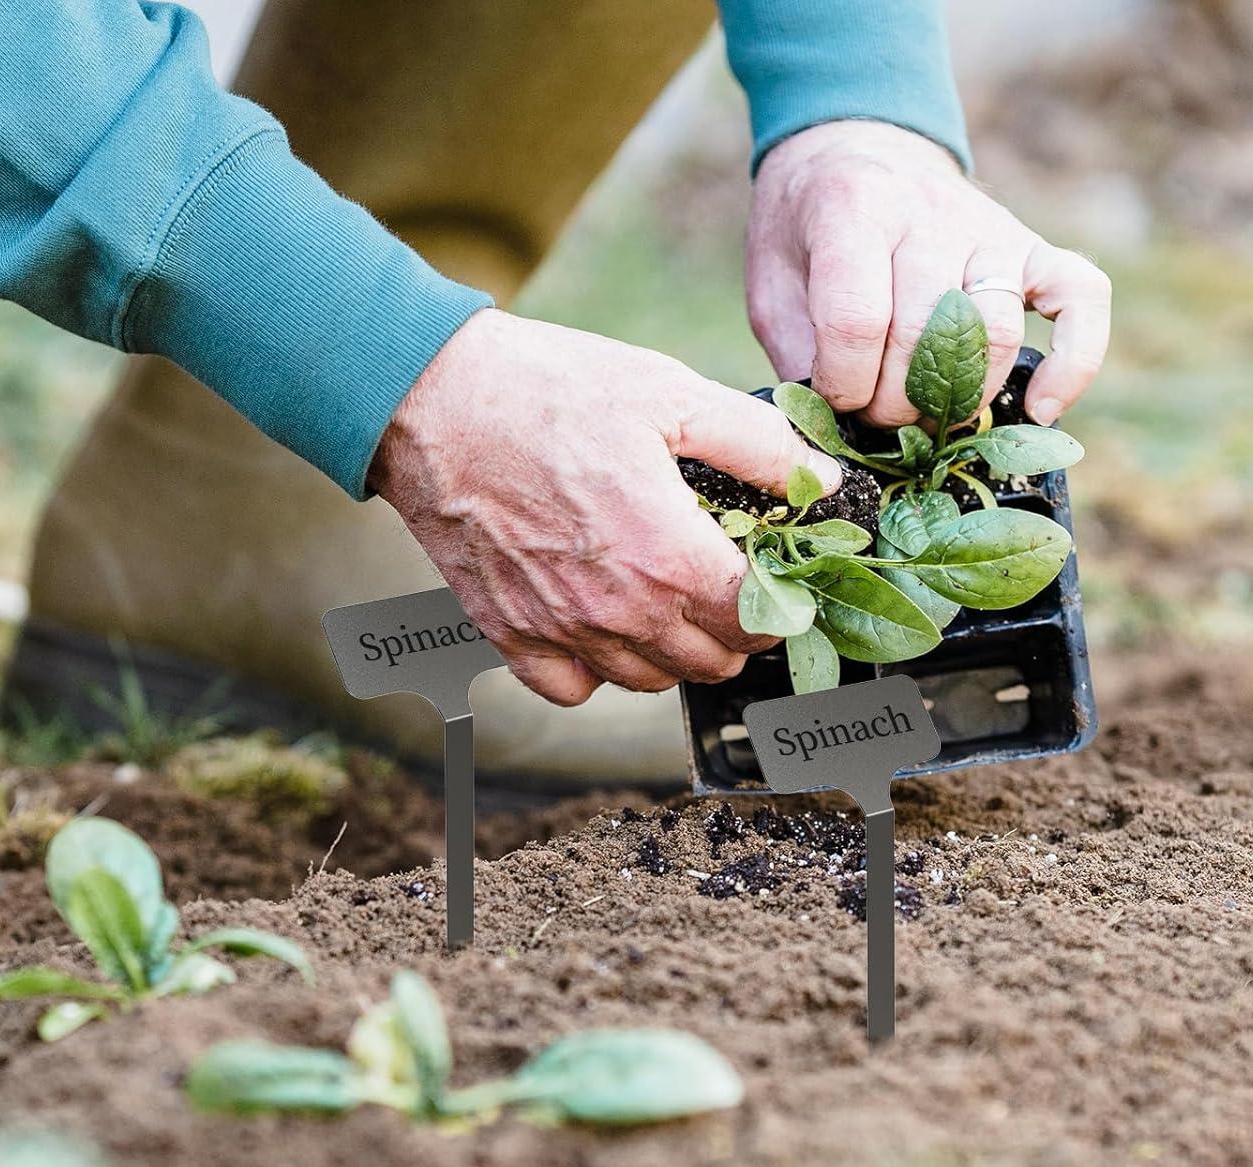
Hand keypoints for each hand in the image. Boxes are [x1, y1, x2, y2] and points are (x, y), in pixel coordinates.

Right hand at [370, 309, 842, 705]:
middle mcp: (620, 610)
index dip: (783, 605)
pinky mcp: (511, 635)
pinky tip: (602, 625)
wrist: (432, 401)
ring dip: (675, 653)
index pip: (756, 622)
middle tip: (731, 588)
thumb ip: (758, 445)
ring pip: (650, 682)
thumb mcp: (671, 392)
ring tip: (672, 603)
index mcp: (668, 555)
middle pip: (711, 662)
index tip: (780, 579)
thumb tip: (819, 480)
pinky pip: (572, 690)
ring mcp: (563, 630)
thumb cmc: (549, 390)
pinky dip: (596, 672)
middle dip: (737, 632)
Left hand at [747, 120, 1111, 426]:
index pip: (858, 322)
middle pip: (929, 338)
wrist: (851, 148)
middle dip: (895, 404)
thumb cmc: (807, 235)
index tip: (833, 397)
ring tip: (925, 414)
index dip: (843, 384)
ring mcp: (990, 228)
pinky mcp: (1033, 246)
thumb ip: (800, 355)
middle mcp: (930, 213)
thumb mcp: (772, 287)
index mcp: (854, 209)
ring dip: (958, 398)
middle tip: (873, 414)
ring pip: (994, 334)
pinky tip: (1040, 407)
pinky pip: (1082, 298)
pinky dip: (1074, 360)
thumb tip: (838, 429)